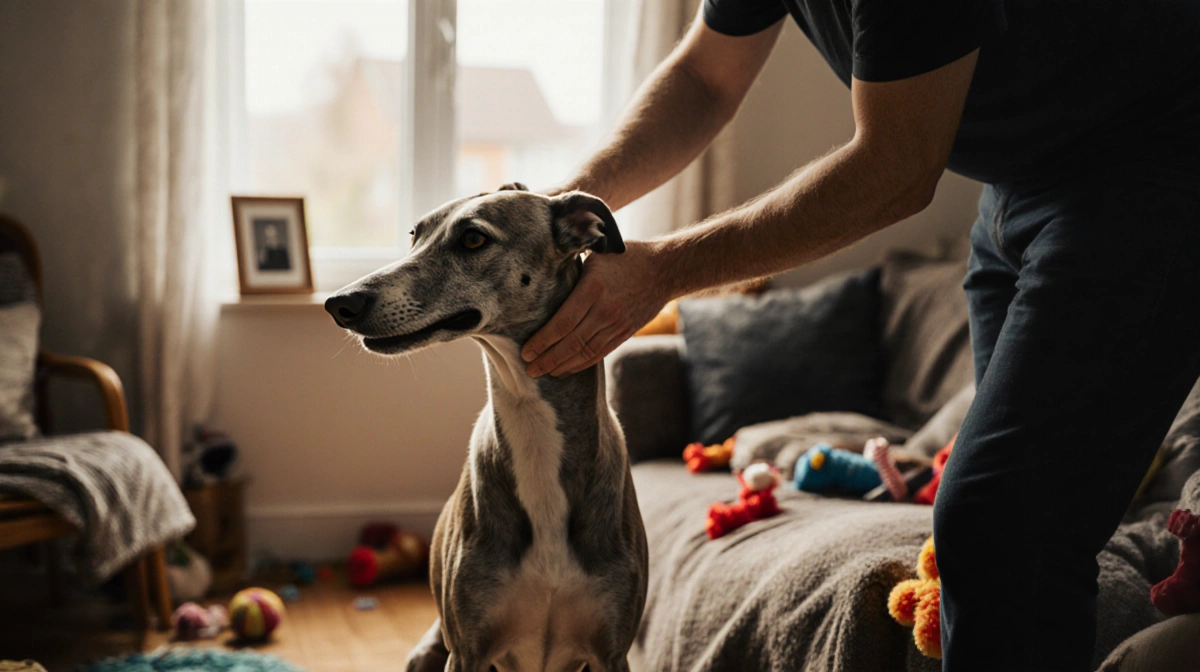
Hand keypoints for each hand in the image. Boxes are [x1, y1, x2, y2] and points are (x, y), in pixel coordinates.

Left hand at [522, 241, 669, 376]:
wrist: (666, 269)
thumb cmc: (626, 256)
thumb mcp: (597, 254)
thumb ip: (572, 267)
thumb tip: (541, 270)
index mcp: (594, 288)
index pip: (563, 322)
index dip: (542, 341)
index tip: (526, 351)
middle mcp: (605, 310)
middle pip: (571, 343)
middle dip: (547, 359)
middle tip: (529, 369)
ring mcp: (617, 324)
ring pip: (585, 352)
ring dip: (562, 365)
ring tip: (544, 372)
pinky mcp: (625, 332)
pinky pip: (600, 353)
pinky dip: (581, 364)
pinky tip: (566, 369)